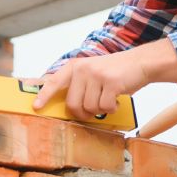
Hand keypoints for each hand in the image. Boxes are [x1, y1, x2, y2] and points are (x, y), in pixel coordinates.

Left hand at [33, 48, 150, 120]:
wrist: (140, 63)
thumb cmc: (116, 73)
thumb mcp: (92, 73)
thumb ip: (79, 85)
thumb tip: (68, 106)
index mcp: (75, 66)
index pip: (54, 82)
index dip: (44, 95)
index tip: (36, 107)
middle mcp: (83, 69)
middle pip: (73, 104)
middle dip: (83, 113)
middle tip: (94, 111)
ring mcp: (96, 75)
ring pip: (90, 108)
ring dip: (101, 110)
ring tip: (108, 100)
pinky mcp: (111, 82)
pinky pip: (105, 107)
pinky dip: (112, 109)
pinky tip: (117, 100)